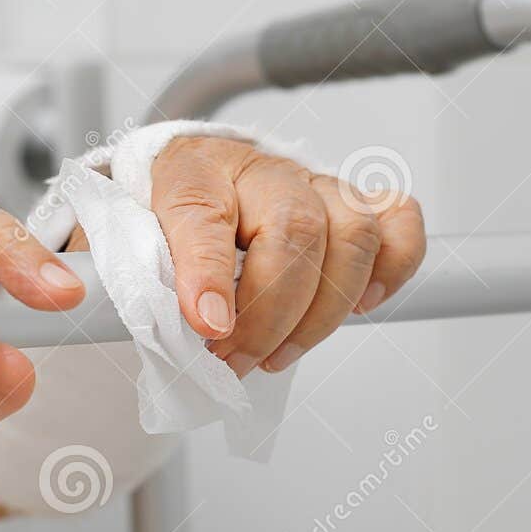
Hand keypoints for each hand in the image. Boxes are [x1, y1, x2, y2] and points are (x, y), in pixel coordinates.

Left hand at [148, 135, 425, 373]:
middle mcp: (263, 172)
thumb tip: (162, 320)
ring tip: (277, 354)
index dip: (208, 274)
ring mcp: (315, 185)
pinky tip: (358, 306)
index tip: (209, 326)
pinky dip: (393, 268)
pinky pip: (398, 221)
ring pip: (354, 232)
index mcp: (194, 172)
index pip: (205, 212)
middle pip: (296, 229)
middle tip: (234, 359)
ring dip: (322, 311)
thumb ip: (142, 277)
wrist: (196, 187)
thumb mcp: (132, 244)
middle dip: (270, 314)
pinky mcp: (353, 203)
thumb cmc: (169, 221)